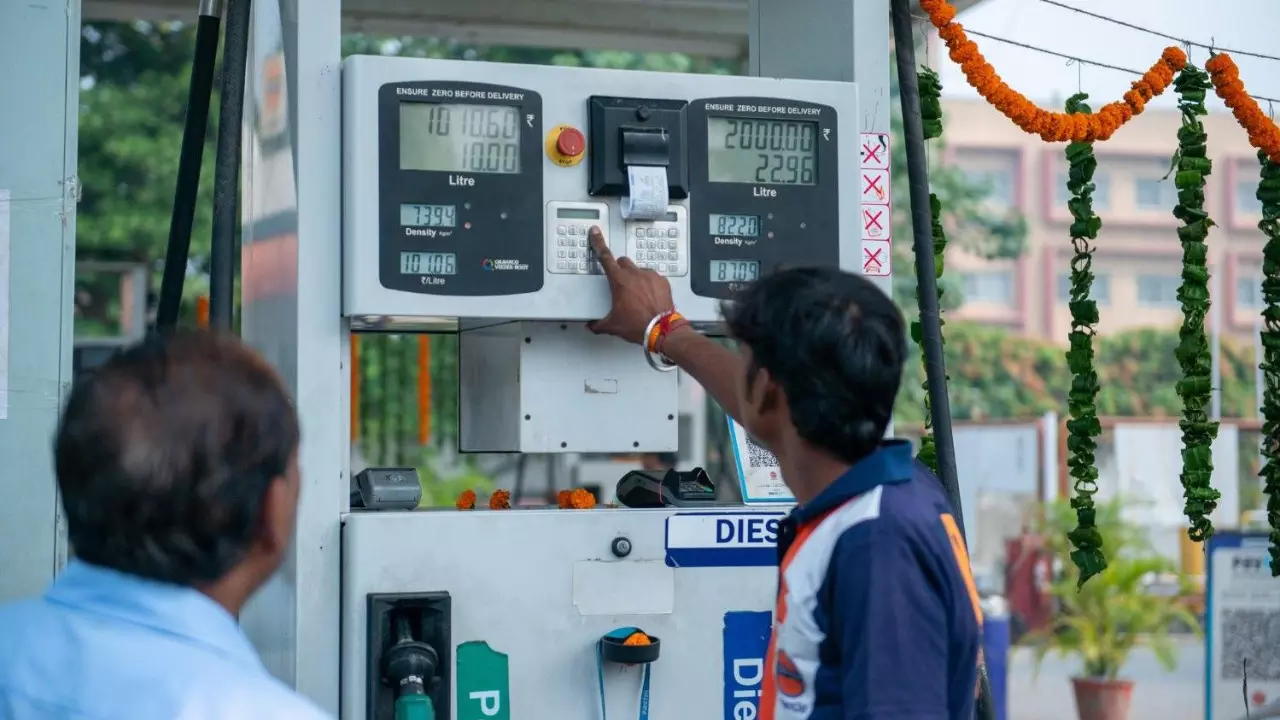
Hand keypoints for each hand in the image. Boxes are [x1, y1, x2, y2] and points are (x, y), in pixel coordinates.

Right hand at [587, 225, 674, 344]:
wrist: (661, 330)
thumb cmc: (638, 325)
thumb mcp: (613, 325)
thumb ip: (598, 324)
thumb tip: (592, 325)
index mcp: (619, 281)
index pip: (605, 257)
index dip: (598, 243)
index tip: (595, 232)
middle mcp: (635, 274)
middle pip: (623, 262)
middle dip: (620, 270)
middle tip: (622, 285)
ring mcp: (650, 276)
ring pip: (639, 270)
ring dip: (636, 278)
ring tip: (638, 296)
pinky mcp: (662, 281)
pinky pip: (653, 277)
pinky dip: (649, 284)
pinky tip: (649, 297)